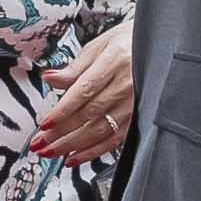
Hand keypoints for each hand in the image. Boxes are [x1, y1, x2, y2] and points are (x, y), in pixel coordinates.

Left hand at [33, 21, 135, 166]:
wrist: (161, 47)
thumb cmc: (127, 43)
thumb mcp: (100, 46)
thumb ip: (74, 68)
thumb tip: (49, 79)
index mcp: (115, 61)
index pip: (84, 90)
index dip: (64, 109)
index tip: (45, 123)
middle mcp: (127, 84)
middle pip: (89, 113)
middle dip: (61, 131)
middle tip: (40, 143)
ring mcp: (135, 103)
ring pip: (100, 130)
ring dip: (73, 144)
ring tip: (51, 151)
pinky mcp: (139, 117)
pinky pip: (114, 139)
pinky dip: (93, 151)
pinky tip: (74, 157)